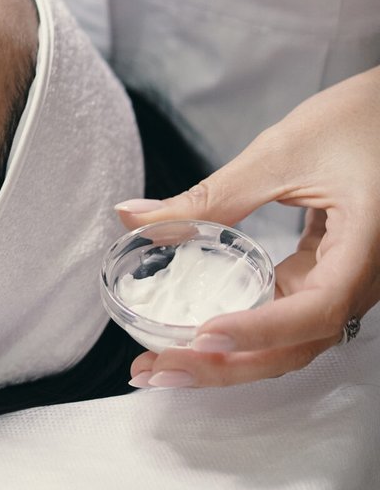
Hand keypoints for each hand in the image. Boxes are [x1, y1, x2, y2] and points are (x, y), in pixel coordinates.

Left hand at [116, 66, 379, 387]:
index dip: (260, 331)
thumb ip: (211, 195)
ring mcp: (346, 280)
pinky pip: (288, 314)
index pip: (316, 310)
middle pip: (298, 343)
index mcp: (366, 248)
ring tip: (163, 365)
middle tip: (158, 369)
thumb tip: (133, 218)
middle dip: (227, 365)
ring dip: (229, 358)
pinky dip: (242, 331)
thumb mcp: (280, 153)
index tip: (204, 335)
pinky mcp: (328, 272)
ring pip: (292, 339)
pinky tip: (195, 336)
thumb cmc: (359, 121)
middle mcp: (363, 277)